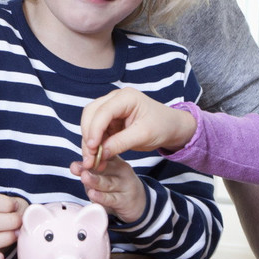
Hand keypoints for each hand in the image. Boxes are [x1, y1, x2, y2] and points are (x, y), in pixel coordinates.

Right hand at [0, 193, 28, 258]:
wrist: (5, 226)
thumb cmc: (11, 214)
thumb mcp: (16, 205)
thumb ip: (21, 209)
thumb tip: (29, 219)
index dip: (6, 204)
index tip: (16, 207)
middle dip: (10, 222)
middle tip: (20, 224)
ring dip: (5, 239)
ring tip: (16, 236)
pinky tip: (0, 257)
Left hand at [70, 155, 145, 222]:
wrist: (138, 203)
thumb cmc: (115, 185)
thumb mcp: (104, 174)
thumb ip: (88, 169)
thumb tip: (74, 166)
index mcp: (116, 160)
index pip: (103, 153)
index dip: (92, 152)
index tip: (83, 152)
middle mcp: (122, 170)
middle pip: (105, 167)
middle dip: (91, 167)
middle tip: (79, 167)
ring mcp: (124, 186)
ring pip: (108, 183)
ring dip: (95, 181)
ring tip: (85, 178)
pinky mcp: (124, 201)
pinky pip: (111, 199)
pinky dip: (101, 198)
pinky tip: (93, 195)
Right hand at [80, 87, 196, 171]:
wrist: (171, 127)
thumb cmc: (162, 126)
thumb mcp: (144, 136)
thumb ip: (121, 143)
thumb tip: (101, 153)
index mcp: (126, 97)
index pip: (103, 111)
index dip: (94, 129)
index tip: (92, 148)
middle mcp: (114, 99)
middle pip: (91, 114)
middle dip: (88, 136)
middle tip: (89, 158)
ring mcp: (111, 109)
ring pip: (90, 122)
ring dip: (88, 141)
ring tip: (92, 161)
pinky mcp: (109, 120)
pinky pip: (96, 131)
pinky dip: (94, 144)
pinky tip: (96, 158)